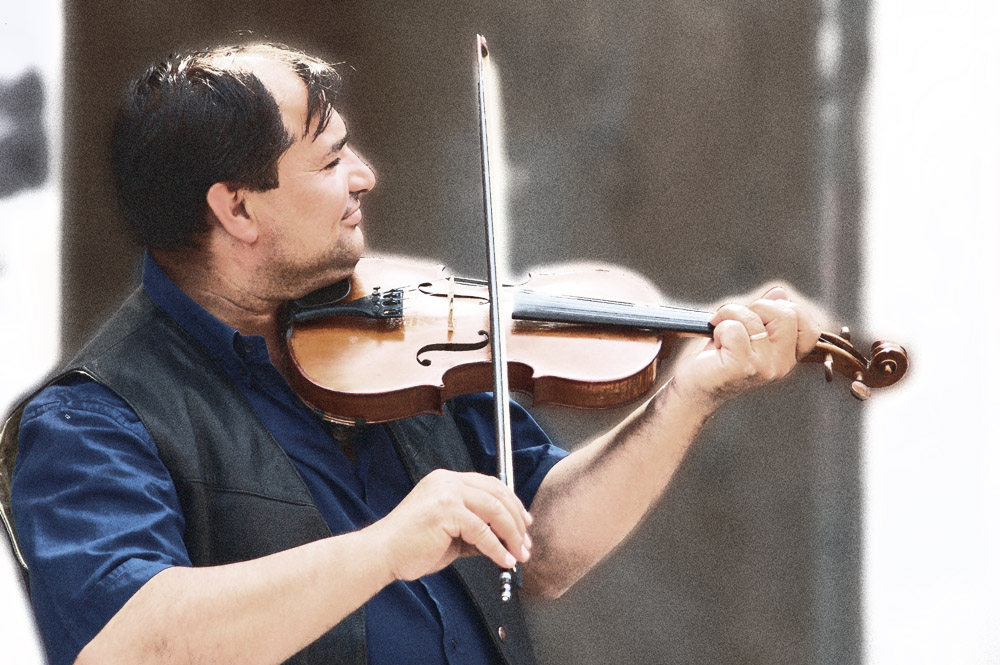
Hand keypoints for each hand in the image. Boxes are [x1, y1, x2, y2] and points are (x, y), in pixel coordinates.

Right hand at [366, 469, 532, 582]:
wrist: (382, 554)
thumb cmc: (410, 546)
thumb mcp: (450, 534)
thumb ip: (475, 531)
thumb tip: (504, 540)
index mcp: (447, 481)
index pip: (490, 485)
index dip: (512, 504)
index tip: (524, 524)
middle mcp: (447, 482)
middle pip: (497, 494)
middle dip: (517, 521)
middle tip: (526, 543)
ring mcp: (446, 494)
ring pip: (494, 510)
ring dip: (512, 535)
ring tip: (519, 554)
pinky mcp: (446, 511)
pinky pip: (482, 531)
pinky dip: (497, 548)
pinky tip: (503, 560)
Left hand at [670, 286, 821, 410]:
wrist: (695, 389)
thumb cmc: (718, 360)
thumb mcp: (747, 332)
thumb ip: (766, 314)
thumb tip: (780, 293)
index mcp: (788, 357)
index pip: (810, 328)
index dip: (788, 310)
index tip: (763, 315)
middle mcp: (781, 364)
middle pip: (787, 314)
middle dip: (758, 307)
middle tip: (738, 320)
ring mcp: (764, 367)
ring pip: (754, 318)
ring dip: (729, 315)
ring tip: (721, 332)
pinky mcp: (742, 366)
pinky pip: (734, 328)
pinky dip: (719, 327)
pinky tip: (716, 342)